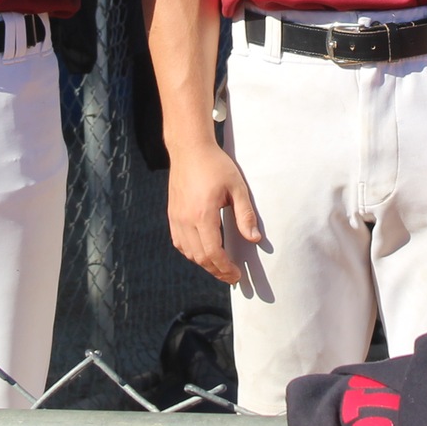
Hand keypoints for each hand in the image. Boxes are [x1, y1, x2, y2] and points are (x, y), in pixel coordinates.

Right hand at [166, 142, 260, 284]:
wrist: (190, 149)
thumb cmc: (216, 165)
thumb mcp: (237, 187)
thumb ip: (245, 215)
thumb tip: (254, 239)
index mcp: (203, 214)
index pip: (213, 253)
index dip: (225, 268)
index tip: (236, 275)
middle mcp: (186, 220)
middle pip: (200, 257)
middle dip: (216, 271)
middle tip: (231, 276)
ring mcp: (176, 217)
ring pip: (188, 252)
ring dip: (204, 263)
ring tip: (220, 266)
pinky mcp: (172, 214)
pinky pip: (179, 242)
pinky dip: (191, 252)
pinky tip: (203, 251)